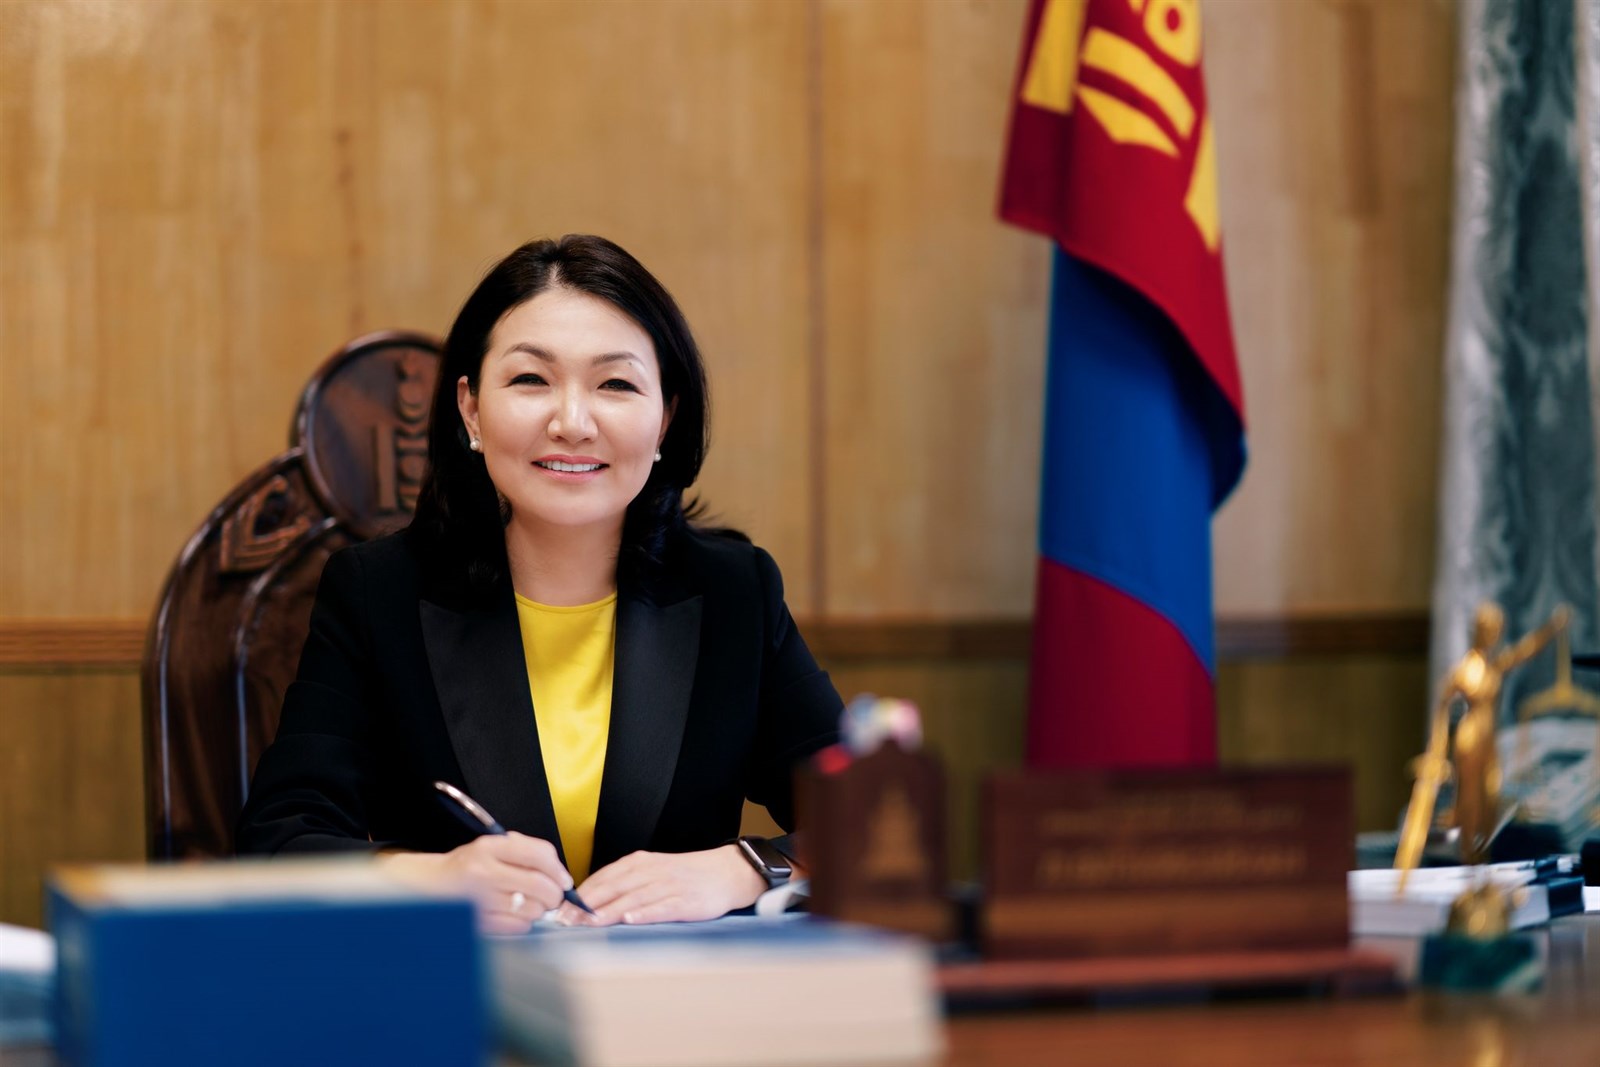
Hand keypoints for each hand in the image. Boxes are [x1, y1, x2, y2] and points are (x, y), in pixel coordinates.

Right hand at [382, 833, 572, 933]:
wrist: (430, 886)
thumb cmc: (468, 867)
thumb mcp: (493, 847)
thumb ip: (526, 853)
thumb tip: (561, 875)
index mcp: (490, 847)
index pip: (539, 854)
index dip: (558, 870)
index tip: (565, 881)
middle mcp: (484, 871)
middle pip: (540, 885)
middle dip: (554, 894)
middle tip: (552, 897)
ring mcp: (480, 899)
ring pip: (531, 908)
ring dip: (537, 910)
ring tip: (524, 904)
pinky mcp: (478, 922)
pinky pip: (517, 926)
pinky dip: (522, 923)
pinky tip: (512, 915)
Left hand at [573, 846, 765, 925]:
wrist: (726, 873)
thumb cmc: (684, 876)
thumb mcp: (652, 872)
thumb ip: (624, 883)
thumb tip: (589, 902)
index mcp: (640, 863)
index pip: (604, 877)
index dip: (582, 894)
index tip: (561, 910)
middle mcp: (651, 871)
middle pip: (615, 887)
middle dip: (588, 905)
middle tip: (566, 921)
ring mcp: (669, 886)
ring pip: (634, 898)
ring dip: (610, 910)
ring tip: (590, 922)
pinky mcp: (686, 901)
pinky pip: (663, 907)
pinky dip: (645, 913)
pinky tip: (630, 919)